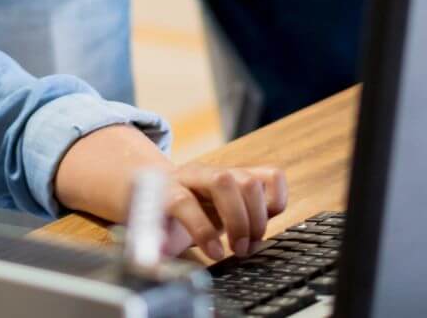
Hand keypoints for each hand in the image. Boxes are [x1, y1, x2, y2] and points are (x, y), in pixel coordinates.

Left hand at [159, 163, 289, 261]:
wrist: (161, 187)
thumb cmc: (159, 217)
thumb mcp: (149, 233)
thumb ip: (153, 242)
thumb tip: (156, 255)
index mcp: (168, 187)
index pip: (184, 200)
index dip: (202, 229)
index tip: (215, 255)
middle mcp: (196, 174)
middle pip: (223, 182)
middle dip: (238, 222)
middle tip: (240, 250)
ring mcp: (223, 171)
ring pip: (249, 180)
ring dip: (258, 218)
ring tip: (251, 243)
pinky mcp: (244, 174)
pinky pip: (272, 176)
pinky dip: (277, 199)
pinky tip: (267, 220)